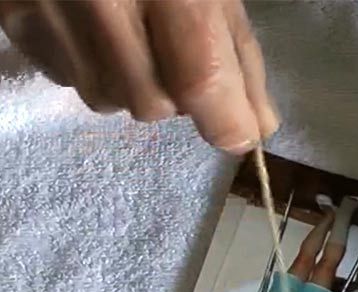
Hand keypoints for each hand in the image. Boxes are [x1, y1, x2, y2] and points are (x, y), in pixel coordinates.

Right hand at [0, 0, 278, 153]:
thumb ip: (237, 54)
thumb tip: (257, 126)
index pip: (200, 79)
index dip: (225, 120)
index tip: (239, 135)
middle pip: (153, 105)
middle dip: (174, 93)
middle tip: (169, 46)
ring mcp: (46, 6)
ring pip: (109, 101)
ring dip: (129, 82)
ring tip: (125, 27)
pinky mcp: (11, 18)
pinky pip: (69, 80)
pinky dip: (91, 66)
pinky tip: (89, 23)